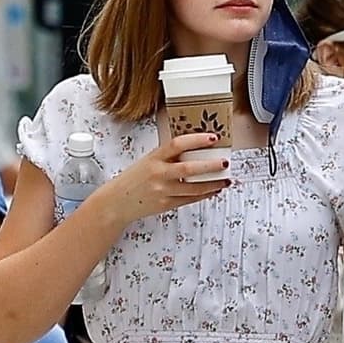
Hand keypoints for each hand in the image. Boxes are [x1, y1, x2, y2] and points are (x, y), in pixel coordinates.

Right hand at [105, 132, 231, 224]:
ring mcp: (163, 191)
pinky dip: (204, 194)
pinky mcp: (166, 205)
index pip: (177, 144)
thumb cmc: (134, 179)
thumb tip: (194, 147)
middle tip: (225, 162)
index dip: (196, 140)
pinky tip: (214, 190)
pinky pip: (190, 199)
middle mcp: (158, 174)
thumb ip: (167, 156)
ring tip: (225, 179)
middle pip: (189, 168)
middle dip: (210, 166)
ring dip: (213, 184)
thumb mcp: (148, 161)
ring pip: (194, 188)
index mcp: (154, 158)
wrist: (117, 202)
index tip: (213, 138)